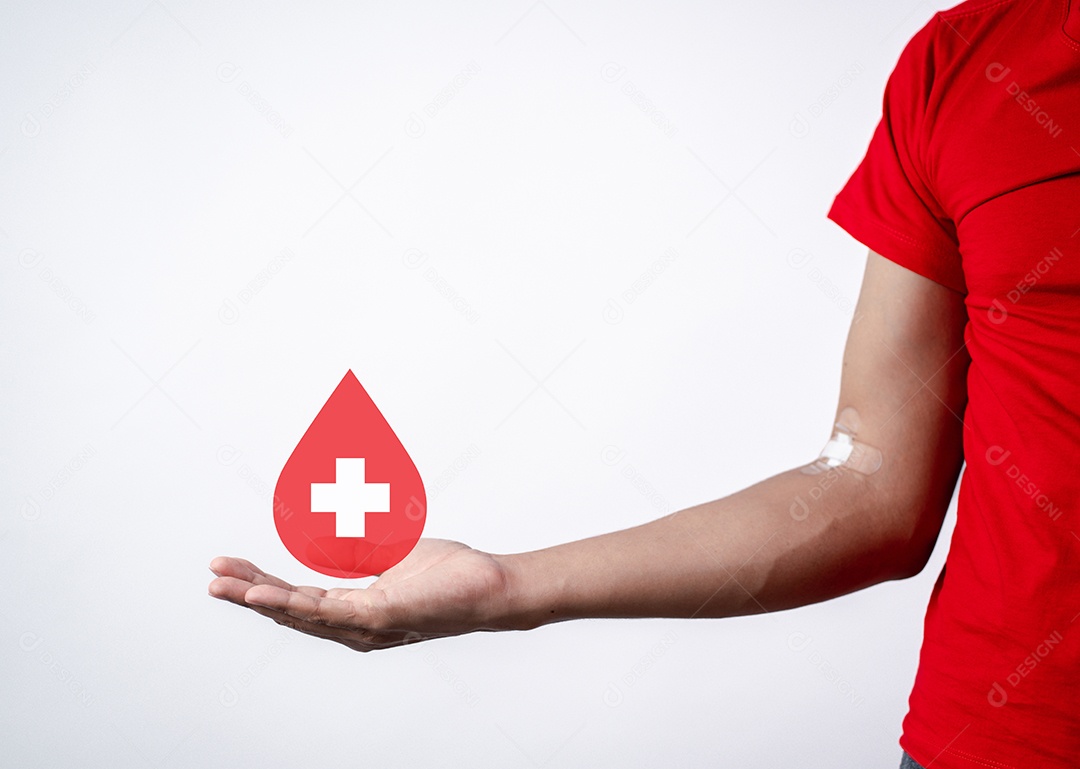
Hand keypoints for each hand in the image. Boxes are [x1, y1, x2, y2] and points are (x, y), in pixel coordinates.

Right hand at [208, 539, 515, 650]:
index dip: (260, 581)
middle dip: (247, 591)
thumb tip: (317, 533)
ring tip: (224, 585)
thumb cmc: (448, 574)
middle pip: (288, 610)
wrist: (490, 585)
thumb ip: (353, 546)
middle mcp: (353, 625)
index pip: (295, 596)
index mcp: (353, 609)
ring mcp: (365, 625)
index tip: (228, 566)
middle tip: (212, 576)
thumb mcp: (389, 551)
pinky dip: (291, 604)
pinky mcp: (380, 618)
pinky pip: (327, 612)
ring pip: (300, 614)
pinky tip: (264, 595)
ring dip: (259, 598)